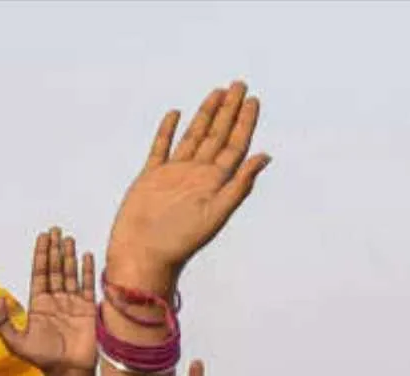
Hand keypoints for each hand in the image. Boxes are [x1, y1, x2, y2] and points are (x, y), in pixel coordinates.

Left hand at [0, 227, 97, 375]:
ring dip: (69, 256)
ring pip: (70, 273)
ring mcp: (73, 303)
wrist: (69, 372)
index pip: (39, 274)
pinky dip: (87, 270)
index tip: (43, 238)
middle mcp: (56, 301)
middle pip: (54, 269)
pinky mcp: (89, 308)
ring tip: (68, 238)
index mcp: (39, 305)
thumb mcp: (15, 343)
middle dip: (55, 250)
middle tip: (56, 230)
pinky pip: (87, 284)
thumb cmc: (43, 360)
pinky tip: (86, 255)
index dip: (40, 255)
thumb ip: (3, 323)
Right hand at [104, 82, 269, 295]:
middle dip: (229, 110)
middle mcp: (197, 175)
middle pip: (217, 135)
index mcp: (215, 183)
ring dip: (205, 115)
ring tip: (216, 92)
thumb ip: (240, 184)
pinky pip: (161, 148)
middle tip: (239, 85)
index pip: (235, 145)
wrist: (143, 257)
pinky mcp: (150, 178)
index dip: (245, 122)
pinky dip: (167, 131)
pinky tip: (175, 114)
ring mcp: (173, 175)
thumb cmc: (180, 242)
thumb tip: (266, 156)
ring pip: (193, 137)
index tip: (253, 100)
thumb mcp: (216, 213)